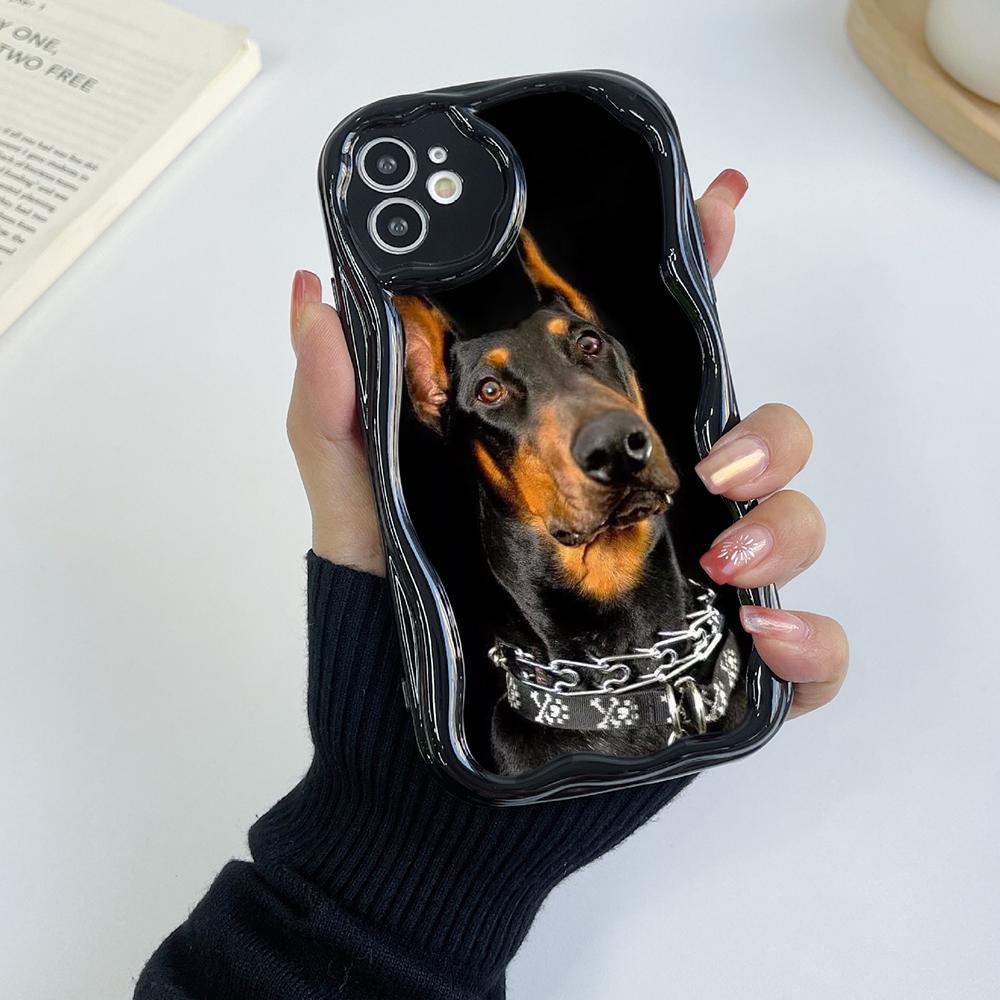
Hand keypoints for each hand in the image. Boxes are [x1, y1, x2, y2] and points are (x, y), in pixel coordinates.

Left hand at [286, 168, 847, 716]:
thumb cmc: (392, 633)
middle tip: (709, 462)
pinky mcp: (712, 675)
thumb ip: (337, 410)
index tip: (722, 212)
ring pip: (792, 526)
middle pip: (758, 434)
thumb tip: (315, 298)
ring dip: (786, 525)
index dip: (700, 277)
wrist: (414, 774)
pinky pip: (808, 652)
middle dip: (768, 430)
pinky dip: (812, 643)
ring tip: (724, 560)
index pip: (659, 355)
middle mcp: (648, 512)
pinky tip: (762, 640)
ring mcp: (688, 590)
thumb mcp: (358, 511)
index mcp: (585, 459)